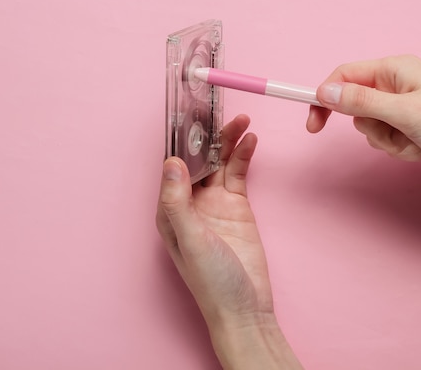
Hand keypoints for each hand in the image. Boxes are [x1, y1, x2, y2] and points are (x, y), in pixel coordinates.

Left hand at [157, 114, 302, 368]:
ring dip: (229, 142)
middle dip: (209, 137)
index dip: (181, 142)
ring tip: (241, 121)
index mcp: (170, 210)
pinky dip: (244, 157)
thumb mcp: (192, 241)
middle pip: (199, 160)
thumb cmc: (211, 282)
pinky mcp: (238, 207)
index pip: (173, 167)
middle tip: (221, 113)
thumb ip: (178, 202)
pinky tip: (250, 142)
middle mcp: (190, 203)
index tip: (188, 116)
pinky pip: (239, 174)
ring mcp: (215, 204)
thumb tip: (171, 163)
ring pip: (221, 163)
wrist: (246, 308)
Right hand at [306, 55, 420, 185]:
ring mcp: (404, 103)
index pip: (343, 77)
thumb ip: (361, 102)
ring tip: (416, 141)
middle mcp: (397, 82)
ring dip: (389, 141)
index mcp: (394, 68)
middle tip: (394, 132)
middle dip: (371, 128)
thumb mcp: (404, 114)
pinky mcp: (411, 122)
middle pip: (356, 106)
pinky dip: (401, 148)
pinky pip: (388, 137)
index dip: (324, 98)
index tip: (313, 125)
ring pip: (371, 126)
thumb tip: (324, 92)